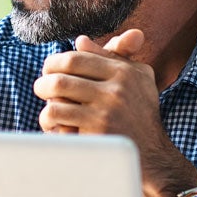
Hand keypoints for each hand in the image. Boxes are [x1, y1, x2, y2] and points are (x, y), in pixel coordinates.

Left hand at [35, 30, 196, 196]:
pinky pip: (59, 125)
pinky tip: (56, 128)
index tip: (49, 70)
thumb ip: (112, 56)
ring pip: (55, 103)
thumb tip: (80, 41)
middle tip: (41, 89)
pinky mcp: (96, 137)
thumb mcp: (137, 78)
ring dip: (46, 107)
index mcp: (124, 73)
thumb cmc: (141, 113)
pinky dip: (51, 125)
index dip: (54, 62)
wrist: (154, 156)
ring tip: (49, 111)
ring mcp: (105, 115)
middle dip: (43, 84)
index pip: (75, 59)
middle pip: (60, 79)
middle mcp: (116, 91)